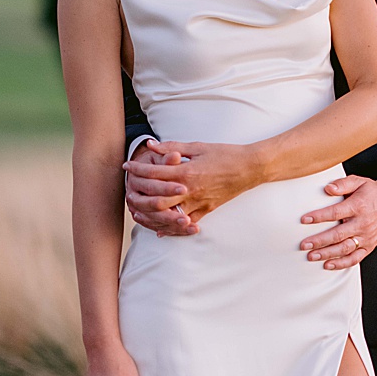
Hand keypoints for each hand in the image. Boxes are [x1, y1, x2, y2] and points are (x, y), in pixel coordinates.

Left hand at [126, 141, 259, 235]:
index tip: (127, 166)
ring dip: (150, 215)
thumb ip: (172, 147)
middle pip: (156, 198)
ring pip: (168, 215)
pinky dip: (171, 228)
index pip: (154, 172)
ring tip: (138, 211)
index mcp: (187, 171)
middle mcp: (190, 190)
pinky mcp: (206, 210)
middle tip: (128, 190)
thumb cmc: (225, 154)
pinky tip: (160, 229)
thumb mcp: (198, 146)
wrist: (249, 168)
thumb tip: (151, 145)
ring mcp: (198, 202)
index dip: (137, 168)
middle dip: (139, 195)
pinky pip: (185, 224)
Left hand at [300, 176, 376, 268]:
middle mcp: (362, 224)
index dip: (319, 217)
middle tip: (304, 244)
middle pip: (338, 235)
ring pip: (345, 249)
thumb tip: (328, 188)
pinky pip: (355, 258)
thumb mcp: (360, 182)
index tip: (305, 220)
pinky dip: (341, 264)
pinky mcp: (368, 246)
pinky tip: (328, 265)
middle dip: (319, 241)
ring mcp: (366, 237)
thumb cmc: (373, 193)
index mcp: (358, 206)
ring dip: (327, 254)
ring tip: (312, 256)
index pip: (336, 213)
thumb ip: (343, 184)